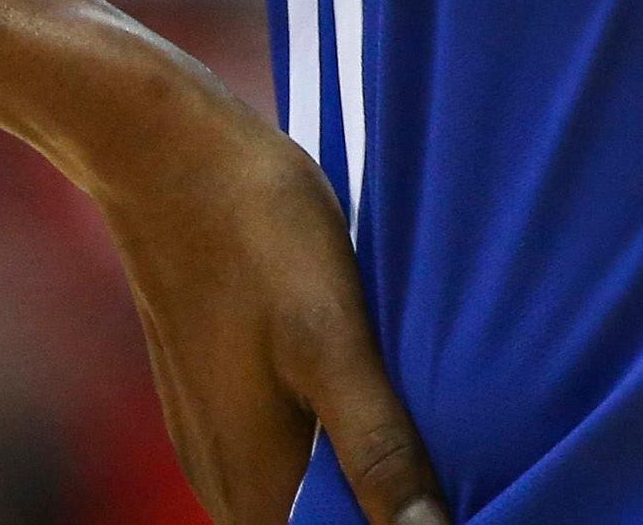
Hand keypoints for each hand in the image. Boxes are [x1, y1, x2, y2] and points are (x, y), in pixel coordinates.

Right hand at [59, 43, 446, 524]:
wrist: (167, 154)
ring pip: (310, 489)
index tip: (467, 487)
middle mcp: (227, 487)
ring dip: (369, 470)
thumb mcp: (332, 338)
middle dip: (393, 503)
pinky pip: (293, 450)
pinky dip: (341, 435)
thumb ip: (378, 447)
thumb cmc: (254, 235)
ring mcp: (218, 445)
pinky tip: (387, 385)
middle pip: (328, 524)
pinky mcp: (220, 402)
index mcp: (254, 493)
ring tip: (442, 418)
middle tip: (475, 450)